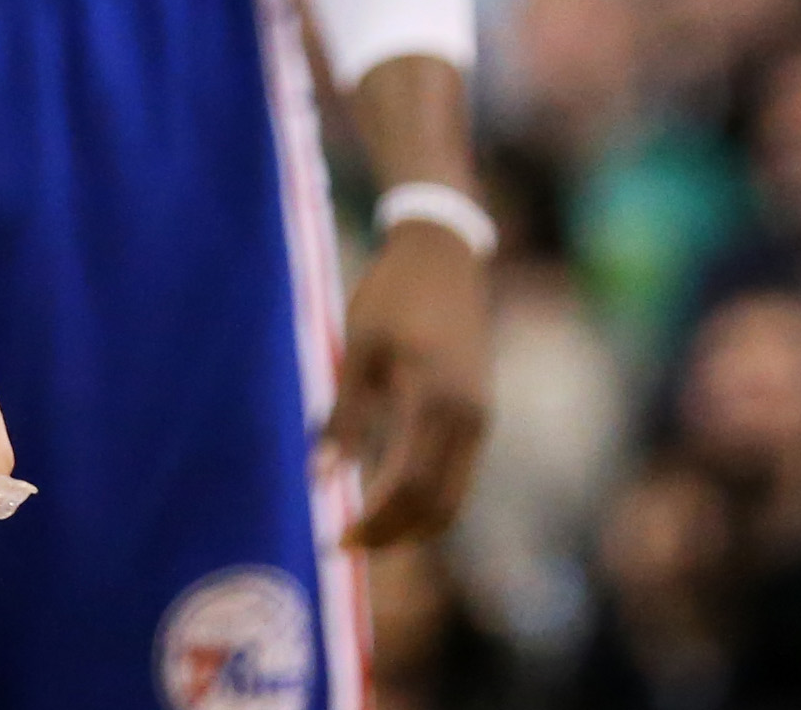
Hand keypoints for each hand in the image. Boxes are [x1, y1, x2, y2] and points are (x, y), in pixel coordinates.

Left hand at [329, 220, 489, 544]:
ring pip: (453, 496)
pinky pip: (458, 474)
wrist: (443, 256)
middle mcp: (468, 418)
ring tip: (365, 530)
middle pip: (438, 504)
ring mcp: (480, 419)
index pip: (408, 484)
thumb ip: (343, 417)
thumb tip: (319, 477)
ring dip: (413, 523)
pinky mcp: (480, 415)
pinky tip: (389, 498)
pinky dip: (428, 498)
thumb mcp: (358, 349)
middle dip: (394, 534)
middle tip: (347, 545)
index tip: (336, 536)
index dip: (375, 520)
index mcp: (435, 400)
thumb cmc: (391, 296)